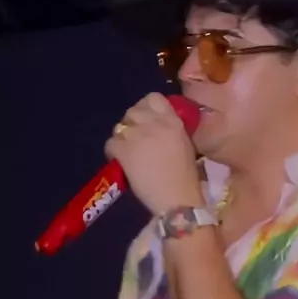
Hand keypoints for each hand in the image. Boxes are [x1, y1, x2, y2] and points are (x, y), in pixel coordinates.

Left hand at [105, 93, 203, 215]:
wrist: (177, 199)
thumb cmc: (186, 179)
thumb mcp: (185, 145)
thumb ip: (171, 131)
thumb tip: (158, 129)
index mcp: (173, 121)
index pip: (153, 98)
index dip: (146, 107)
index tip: (146, 120)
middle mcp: (154, 122)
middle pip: (133, 111)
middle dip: (132, 124)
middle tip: (135, 140)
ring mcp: (137, 135)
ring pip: (120, 127)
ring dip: (122, 138)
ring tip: (128, 152)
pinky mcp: (123, 150)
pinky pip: (110, 143)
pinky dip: (113, 152)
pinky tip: (119, 162)